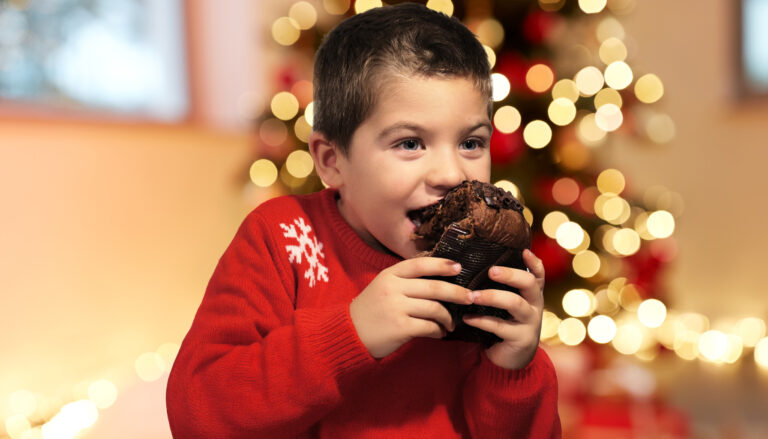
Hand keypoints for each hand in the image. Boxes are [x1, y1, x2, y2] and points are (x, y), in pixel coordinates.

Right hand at [350, 257, 473, 357]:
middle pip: (434, 287)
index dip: (441, 264)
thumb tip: (439, 278)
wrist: (349, 333)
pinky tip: (440, 333)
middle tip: (470, 297)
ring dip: (448, 317)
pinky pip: (429, 327)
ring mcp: (396, 308)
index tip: (458, 267)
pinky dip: (438, 330)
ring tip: (451, 323)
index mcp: (389, 275)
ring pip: (434, 308)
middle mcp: (393, 288)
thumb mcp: (382, 287)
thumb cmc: (371, 310)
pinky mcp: (400, 327)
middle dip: (456, 293)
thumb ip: (405, 281)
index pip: (420, 264)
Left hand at [462, 249, 544, 369]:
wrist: (511, 360)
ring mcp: (530, 323)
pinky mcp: (521, 339)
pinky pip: (499, 326)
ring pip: (515, 303)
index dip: (534, 262)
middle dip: (510, 275)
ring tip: (472, 296)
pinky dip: (481, 320)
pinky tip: (467, 318)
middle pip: (529, 284)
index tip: (523, 250)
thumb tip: (473, 266)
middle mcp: (535, 306)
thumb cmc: (504, 325)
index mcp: (532, 295)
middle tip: (491, 271)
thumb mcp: (505, 306)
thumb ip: (499, 289)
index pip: (538, 275)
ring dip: (492, 297)